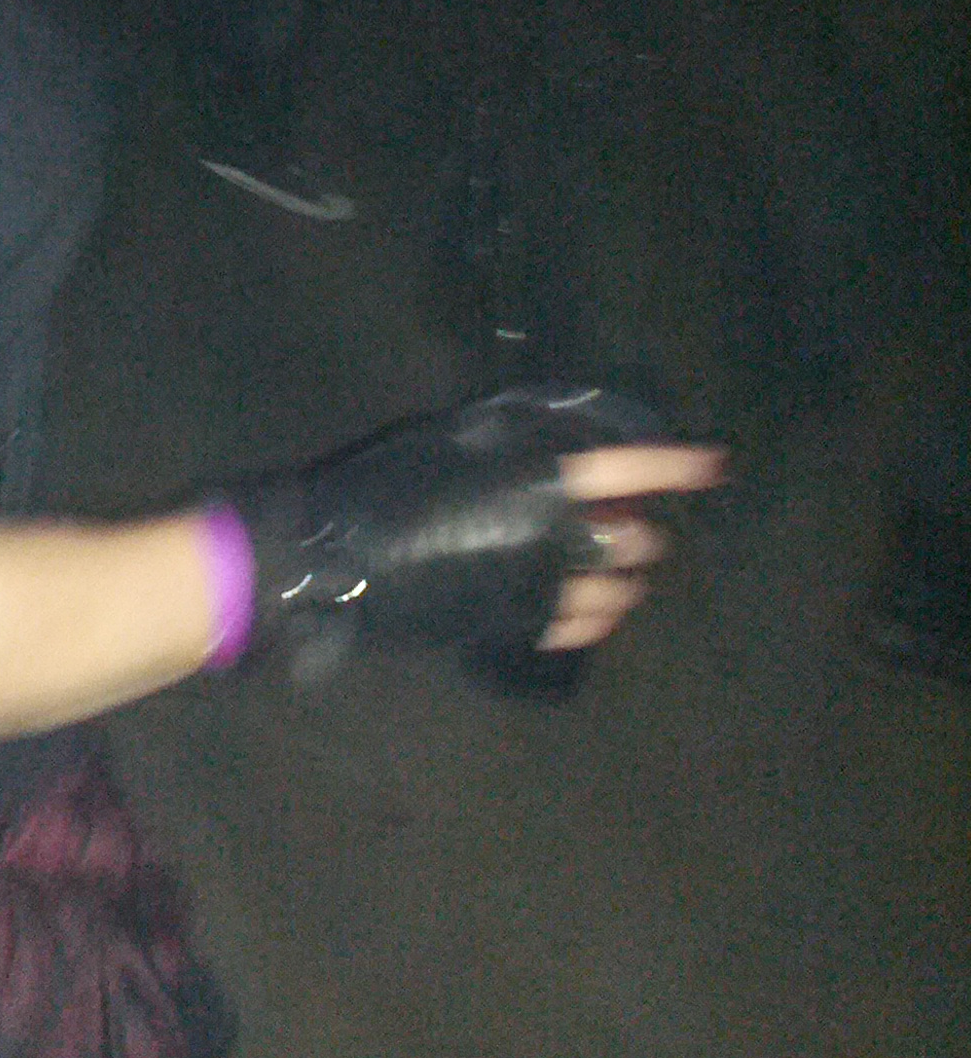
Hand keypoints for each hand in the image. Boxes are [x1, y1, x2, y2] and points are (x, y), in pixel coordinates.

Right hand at [225, 385, 724, 687]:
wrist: (343, 558)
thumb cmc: (393, 481)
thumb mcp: (454, 436)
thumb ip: (515, 436)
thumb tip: (559, 429)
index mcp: (545, 479)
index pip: (631, 468)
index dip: (677, 464)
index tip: (714, 463)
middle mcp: (560, 537)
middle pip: (633, 537)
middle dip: (637, 528)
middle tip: (627, 520)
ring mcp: (543, 591)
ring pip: (616, 591)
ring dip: (622, 577)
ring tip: (615, 571)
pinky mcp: (520, 629)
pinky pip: (581, 627)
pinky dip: (594, 614)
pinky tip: (585, 605)